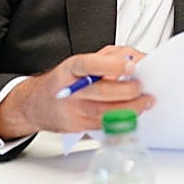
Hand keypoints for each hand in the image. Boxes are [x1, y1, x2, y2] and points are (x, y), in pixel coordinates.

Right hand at [0, 45, 152, 139]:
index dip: (112, 65)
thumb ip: (111, 57)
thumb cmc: (65, 79)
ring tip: (146, 101)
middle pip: (103, 93)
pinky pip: (105, 125)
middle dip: (128, 91)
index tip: (131, 65)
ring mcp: (74, 111)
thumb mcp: (83, 61)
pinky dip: (123, 120)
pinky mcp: (79, 127)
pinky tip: (133, 114)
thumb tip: (138, 59)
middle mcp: (71, 90)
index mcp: (71, 69)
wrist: (37, 103)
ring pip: (107, 113)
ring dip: (132, 108)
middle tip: (142, 87)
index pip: (90, 65)